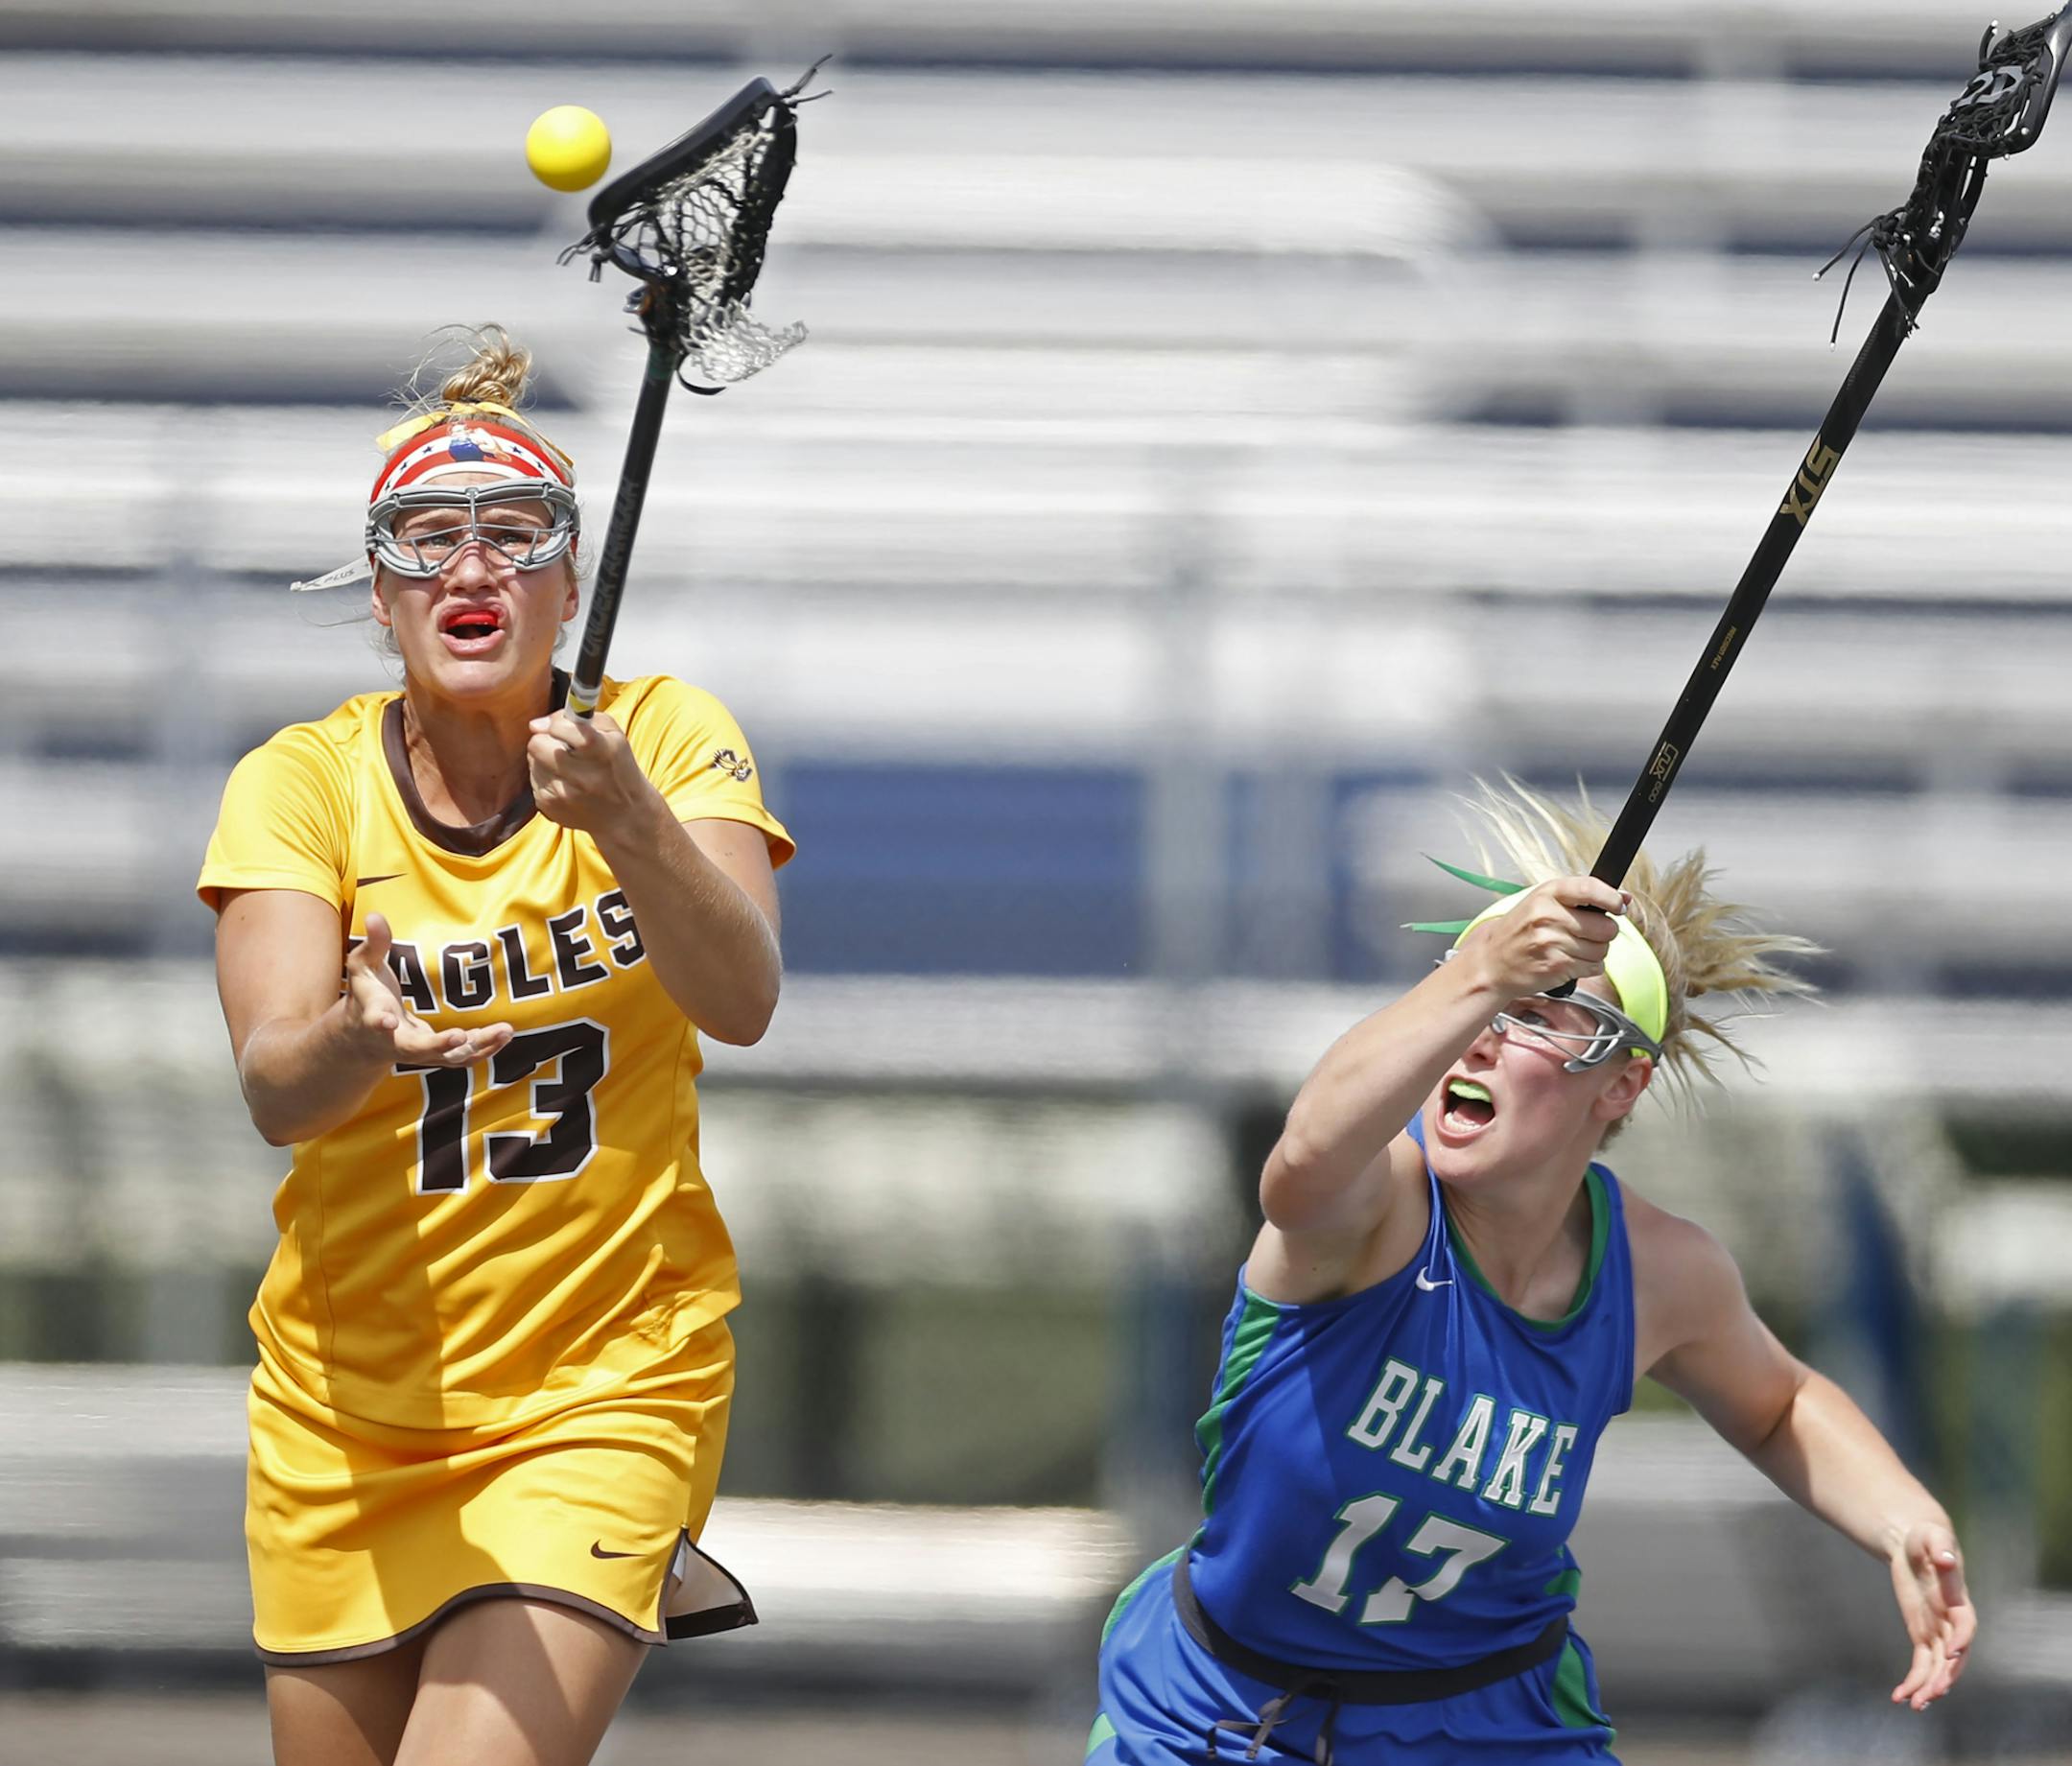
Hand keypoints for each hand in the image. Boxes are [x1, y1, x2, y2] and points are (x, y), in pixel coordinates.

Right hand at [345, 912, 511, 1066]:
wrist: (365, 1038)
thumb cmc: (366, 996)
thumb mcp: (364, 967)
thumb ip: (373, 944)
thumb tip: (374, 915)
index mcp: (374, 1018)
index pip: (374, 1021)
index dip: (379, 1021)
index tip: (387, 1021)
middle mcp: (397, 1042)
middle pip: (417, 1049)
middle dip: (439, 1044)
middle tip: (460, 1036)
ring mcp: (420, 1053)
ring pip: (449, 1057)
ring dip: (478, 1046)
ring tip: (504, 1030)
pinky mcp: (438, 1055)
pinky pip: (463, 1057)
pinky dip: (485, 1048)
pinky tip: (505, 1034)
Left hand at [527, 709, 651, 836]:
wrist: (624, 815)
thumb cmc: (619, 768)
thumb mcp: (614, 735)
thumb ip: (580, 716)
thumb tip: (536, 724)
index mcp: (601, 752)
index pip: (561, 729)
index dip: (557, 724)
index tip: (560, 727)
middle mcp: (582, 776)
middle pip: (537, 745)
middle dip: (545, 740)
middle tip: (560, 746)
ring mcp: (563, 793)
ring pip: (533, 761)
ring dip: (546, 760)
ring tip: (567, 768)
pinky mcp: (549, 805)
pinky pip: (534, 779)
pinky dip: (546, 777)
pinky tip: (565, 783)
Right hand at [1460, 877, 1628, 996]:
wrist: (1492, 963)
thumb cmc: (1519, 932)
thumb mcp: (1543, 902)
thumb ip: (1583, 897)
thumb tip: (1625, 898)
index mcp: (1547, 893)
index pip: (1590, 889)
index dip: (1612, 898)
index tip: (1618, 906)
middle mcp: (1549, 916)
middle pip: (1606, 926)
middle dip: (1604, 932)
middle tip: (1587, 933)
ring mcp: (1552, 943)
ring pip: (1603, 949)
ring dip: (1595, 952)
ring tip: (1574, 949)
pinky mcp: (1557, 966)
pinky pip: (1594, 967)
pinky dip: (1588, 967)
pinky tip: (1570, 961)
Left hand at [1888, 1523, 1974, 1710]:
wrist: (1916, 1545)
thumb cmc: (1926, 1539)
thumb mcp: (1930, 1537)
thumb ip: (1940, 1547)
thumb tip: (1946, 1559)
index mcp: (1959, 1600)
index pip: (1966, 1625)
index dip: (1962, 1638)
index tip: (1952, 1649)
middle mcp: (1952, 1621)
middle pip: (1955, 1655)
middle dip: (1946, 1674)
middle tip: (1933, 1692)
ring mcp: (1938, 1630)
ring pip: (1938, 1666)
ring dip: (1929, 1686)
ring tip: (1915, 1705)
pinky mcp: (1922, 1634)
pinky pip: (1921, 1664)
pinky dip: (1913, 1680)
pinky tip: (1900, 1696)